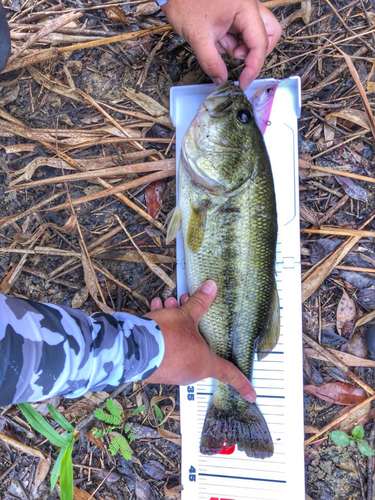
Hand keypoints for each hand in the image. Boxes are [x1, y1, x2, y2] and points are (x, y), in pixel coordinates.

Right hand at [144, 280, 255, 402]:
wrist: (132, 349)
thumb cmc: (165, 337)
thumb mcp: (186, 316)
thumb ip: (200, 303)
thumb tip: (212, 287)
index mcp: (203, 364)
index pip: (229, 374)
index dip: (242, 383)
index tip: (252, 395)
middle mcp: (188, 373)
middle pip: (198, 349)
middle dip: (192, 327)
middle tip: (186, 309)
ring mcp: (170, 373)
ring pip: (179, 346)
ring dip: (174, 326)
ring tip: (166, 305)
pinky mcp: (154, 370)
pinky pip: (163, 350)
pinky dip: (161, 333)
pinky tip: (155, 313)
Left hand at [162, 0, 280, 89]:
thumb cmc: (185, 3)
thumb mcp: (198, 37)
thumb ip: (211, 62)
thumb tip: (221, 80)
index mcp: (245, 7)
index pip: (260, 43)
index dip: (253, 67)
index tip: (243, 82)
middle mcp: (249, 6)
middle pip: (269, 34)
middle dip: (255, 52)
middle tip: (237, 57)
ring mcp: (243, 10)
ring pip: (255, 35)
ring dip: (239, 47)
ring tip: (217, 41)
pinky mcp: (235, 14)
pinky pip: (242, 33)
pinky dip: (231, 42)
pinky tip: (216, 38)